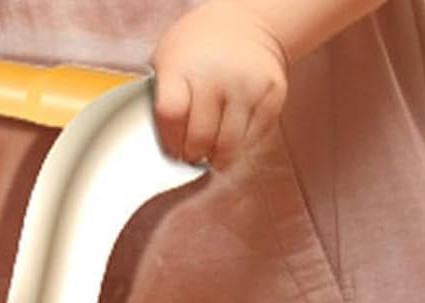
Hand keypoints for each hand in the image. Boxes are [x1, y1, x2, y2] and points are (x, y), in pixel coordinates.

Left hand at [151, 1, 289, 169]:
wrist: (249, 23)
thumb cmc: (199, 49)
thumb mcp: (168, 60)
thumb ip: (161, 98)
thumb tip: (152, 145)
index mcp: (183, 68)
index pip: (172, 116)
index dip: (170, 141)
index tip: (172, 150)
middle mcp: (218, 75)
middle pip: (200, 138)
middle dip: (193, 155)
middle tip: (192, 155)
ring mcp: (248, 85)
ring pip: (229, 145)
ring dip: (218, 157)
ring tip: (212, 152)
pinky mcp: (272, 94)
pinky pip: (254, 137)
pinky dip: (242, 145)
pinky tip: (233, 135)